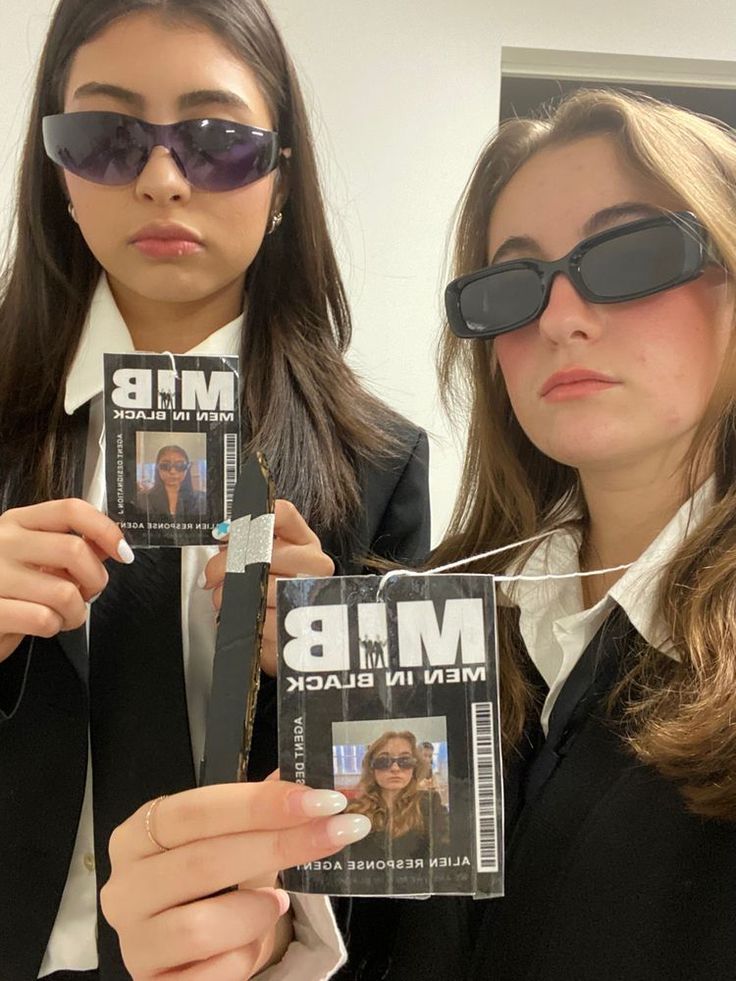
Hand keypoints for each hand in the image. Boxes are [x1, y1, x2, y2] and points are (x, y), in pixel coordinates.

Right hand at [0, 499, 133, 662]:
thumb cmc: (5, 590)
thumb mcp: (33, 559)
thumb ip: (68, 548)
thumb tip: (110, 543)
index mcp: (17, 522)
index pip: (70, 509)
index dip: (105, 529)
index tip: (122, 552)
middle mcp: (2, 542)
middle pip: (74, 550)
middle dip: (95, 579)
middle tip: (88, 594)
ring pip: (64, 592)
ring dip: (76, 612)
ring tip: (64, 616)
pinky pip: (44, 619)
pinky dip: (54, 627)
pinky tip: (43, 625)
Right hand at [101, 780, 369, 979]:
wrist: (191, 953)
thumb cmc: (212, 885)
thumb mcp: (235, 841)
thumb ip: (268, 810)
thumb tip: (325, 785)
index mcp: (140, 835)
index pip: (197, 811)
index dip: (260, 804)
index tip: (321, 800)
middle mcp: (125, 887)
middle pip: (203, 862)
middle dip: (280, 845)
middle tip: (337, 833)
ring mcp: (133, 942)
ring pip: (200, 927)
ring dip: (255, 913)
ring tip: (275, 905)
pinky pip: (209, 976)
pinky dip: (244, 957)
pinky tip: (250, 944)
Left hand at [201, 500, 333, 675]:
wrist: (284, 634)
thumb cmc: (265, 590)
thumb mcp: (256, 558)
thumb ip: (241, 540)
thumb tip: (222, 532)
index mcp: (304, 541)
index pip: (283, 513)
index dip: (248, 520)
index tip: (223, 533)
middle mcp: (314, 564)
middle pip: (266, 551)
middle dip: (228, 564)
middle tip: (212, 575)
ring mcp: (311, 594)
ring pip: (262, 587)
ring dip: (230, 595)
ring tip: (224, 598)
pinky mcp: (300, 627)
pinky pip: (262, 618)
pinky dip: (241, 618)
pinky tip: (240, 615)